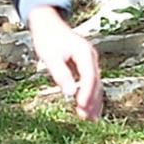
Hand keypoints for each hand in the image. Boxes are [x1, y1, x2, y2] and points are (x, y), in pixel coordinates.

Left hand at [27, 6, 102, 120]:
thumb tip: (69, 93)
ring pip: (96, 84)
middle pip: (96, 82)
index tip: (82, 107)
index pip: (89, 76)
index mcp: (84, 52)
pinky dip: (91, 96)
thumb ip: (60, 74)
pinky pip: (92, 83)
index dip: (87, 93)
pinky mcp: (87, 65)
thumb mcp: (50, 56)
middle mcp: (91, 56)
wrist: (48, 24)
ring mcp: (91, 61)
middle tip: (85, 118)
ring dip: (94, 101)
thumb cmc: (47, 38)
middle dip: (91, 100)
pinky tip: (89, 109)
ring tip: (90, 119)